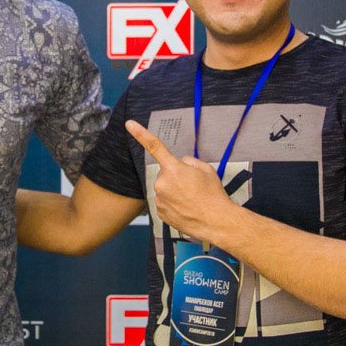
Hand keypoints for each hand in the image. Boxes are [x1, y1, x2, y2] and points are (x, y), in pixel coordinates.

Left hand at [125, 120, 235, 243]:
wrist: (216, 222)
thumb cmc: (213, 195)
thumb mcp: (206, 169)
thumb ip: (189, 162)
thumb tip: (181, 164)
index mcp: (173, 169)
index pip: (154, 146)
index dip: (140, 134)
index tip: (129, 124)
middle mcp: (162, 183)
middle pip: (165, 174)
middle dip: (176, 177)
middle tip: (193, 187)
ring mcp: (159, 199)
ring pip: (164, 189)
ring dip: (174, 192)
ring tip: (191, 200)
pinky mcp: (160, 213)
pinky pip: (164, 203)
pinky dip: (173, 204)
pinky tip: (186, 208)